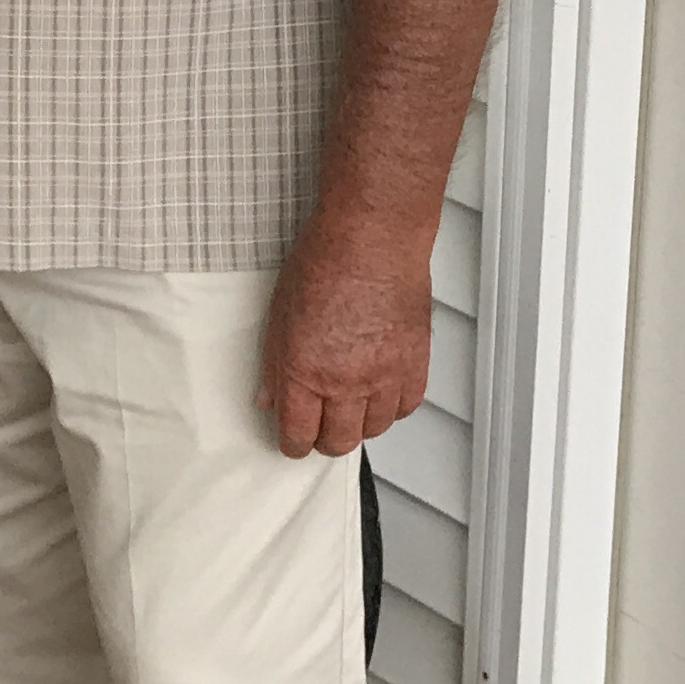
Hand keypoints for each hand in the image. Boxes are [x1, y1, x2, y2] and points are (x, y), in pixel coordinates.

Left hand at [259, 212, 432, 458]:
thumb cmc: (324, 263)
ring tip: (351, 407)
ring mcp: (384, 375)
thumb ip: (274, 365)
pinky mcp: (415, 363)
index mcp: (303, 371)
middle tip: (321, 429)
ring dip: (359, 424)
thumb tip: (269, 399)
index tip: (293, 441)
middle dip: (325, 441)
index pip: (298, 434)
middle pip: (338, 441)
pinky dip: (393, 407)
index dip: (293, 444)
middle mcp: (345, 381)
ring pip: (373, 429)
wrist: (372, 239)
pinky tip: (382, 393)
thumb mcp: (279, 314)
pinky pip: (406, 407)